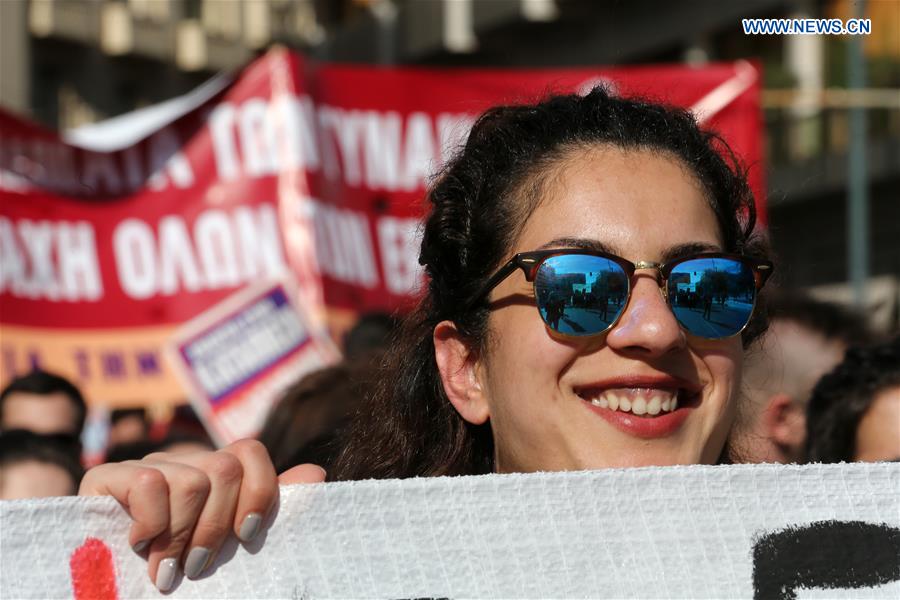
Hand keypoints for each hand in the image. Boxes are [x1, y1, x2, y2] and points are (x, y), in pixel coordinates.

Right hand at [79, 439, 325, 591]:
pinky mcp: (106, 476)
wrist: (105, 587)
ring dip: (181, 536)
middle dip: (215, 528)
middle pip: (223, 469)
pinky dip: (150, 523)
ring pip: (191, 481)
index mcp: (215, 472)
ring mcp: (146, 465)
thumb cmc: (178, 566)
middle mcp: (183, 461)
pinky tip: (139, 546)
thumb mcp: (228, 541)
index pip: (250, 451)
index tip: (248, 537)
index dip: (258, 493)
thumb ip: (267, 507)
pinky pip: (148, 483)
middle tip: (200, 568)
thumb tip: (317, 474)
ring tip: (168, 571)